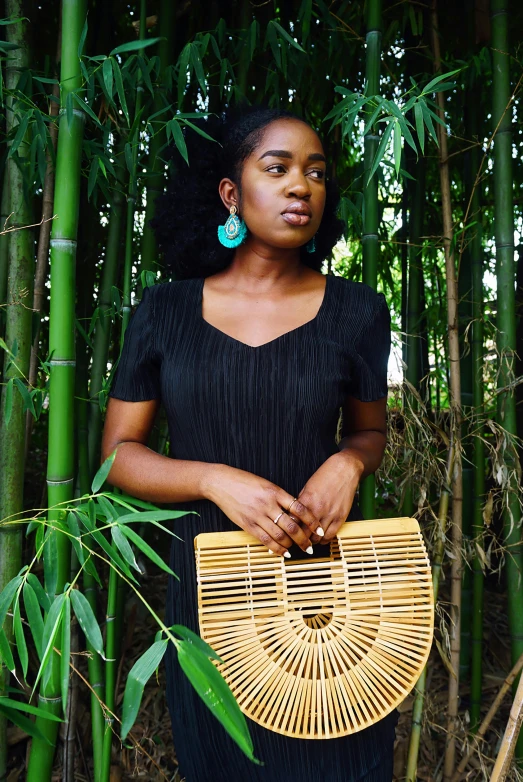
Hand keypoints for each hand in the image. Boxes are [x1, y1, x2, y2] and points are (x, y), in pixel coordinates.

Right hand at [204, 464, 321, 556]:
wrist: (221, 482)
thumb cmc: (243, 481)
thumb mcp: (266, 484)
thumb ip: (280, 497)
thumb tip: (295, 511)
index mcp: (275, 492)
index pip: (300, 509)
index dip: (312, 521)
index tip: (319, 529)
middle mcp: (268, 505)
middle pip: (292, 526)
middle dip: (304, 539)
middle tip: (310, 545)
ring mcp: (257, 516)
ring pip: (280, 535)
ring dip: (291, 545)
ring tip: (297, 549)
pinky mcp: (247, 524)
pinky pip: (265, 539)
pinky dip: (276, 548)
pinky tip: (283, 552)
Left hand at [297, 451, 363, 544]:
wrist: (344, 470)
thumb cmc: (326, 475)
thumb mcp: (307, 487)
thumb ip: (301, 502)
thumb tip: (294, 514)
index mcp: (306, 501)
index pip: (293, 522)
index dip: (288, 530)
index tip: (286, 533)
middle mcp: (318, 510)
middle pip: (304, 534)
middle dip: (298, 539)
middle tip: (295, 541)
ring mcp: (330, 515)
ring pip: (317, 538)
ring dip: (311, 542)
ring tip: (308, 541)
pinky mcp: (341, 518)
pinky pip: (330, 535)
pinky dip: (324, 540)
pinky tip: (320, 538)